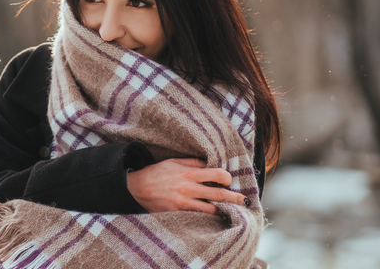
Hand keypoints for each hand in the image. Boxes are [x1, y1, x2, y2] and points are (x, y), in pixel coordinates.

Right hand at [127, 158, 247, 213]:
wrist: (135, 188)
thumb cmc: (156, 173)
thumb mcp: (173, 162)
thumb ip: (192, 163)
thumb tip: (210, 164)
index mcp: (188, 174)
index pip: (216, 175)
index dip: (227, 178)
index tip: (228, 180)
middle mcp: (188, 189)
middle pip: (218, 195)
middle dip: (234, 198)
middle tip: (244, 200)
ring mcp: (183, 204)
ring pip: (210, 210)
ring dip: (222, 210)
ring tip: (229, 210)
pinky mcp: (177, 214)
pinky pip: (197, 217)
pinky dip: (206, 216)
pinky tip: (212, 216)